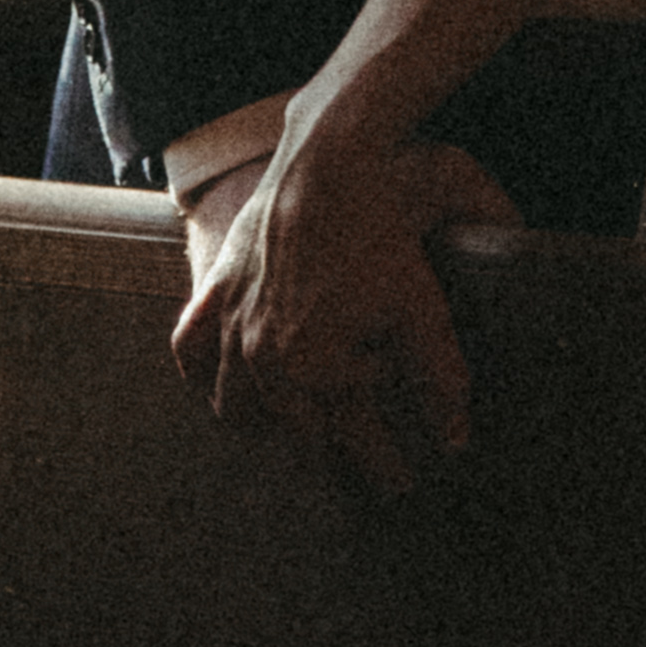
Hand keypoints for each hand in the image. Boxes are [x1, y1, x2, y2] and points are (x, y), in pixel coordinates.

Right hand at [181, 114, 515, 492]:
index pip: (350, 439)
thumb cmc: (380, 230)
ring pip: (233, 405)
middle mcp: (259, 356)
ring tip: (291, 437)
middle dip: (325, 457)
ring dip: (261, 425)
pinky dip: (204, 373)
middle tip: (347, 477)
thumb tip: (454, 440)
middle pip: (291, 432)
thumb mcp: (422, 306)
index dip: (381, 467)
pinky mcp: (214, 288)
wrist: (331, 158)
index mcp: (311, 367)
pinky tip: (223, 383)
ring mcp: (229, 324)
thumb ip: (438, 377)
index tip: (401, 488)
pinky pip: (191, 351)